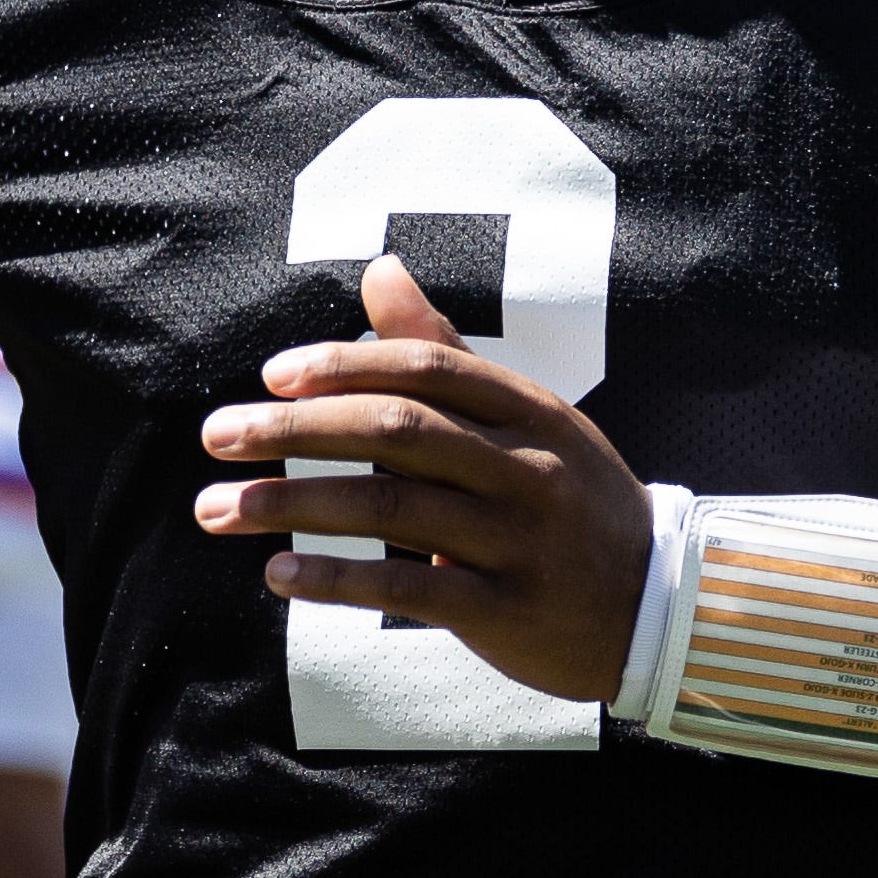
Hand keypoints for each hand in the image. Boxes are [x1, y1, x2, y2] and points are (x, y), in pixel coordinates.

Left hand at [194, 255, 655, 704]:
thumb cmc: (573, 501)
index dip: (345, 364)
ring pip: (390, 508)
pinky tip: (279, 575)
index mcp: (530, 411)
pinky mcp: (506, 609)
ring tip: (219, 509)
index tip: (273, 375)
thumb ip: (447, 350)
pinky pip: (409, 588)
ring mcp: (519, 540)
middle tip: (217, 436)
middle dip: (295, 430)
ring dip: (293, 505)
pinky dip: (337, 579)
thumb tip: (378, 268)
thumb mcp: (529, 418)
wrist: (660, 608)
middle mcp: (526, 468)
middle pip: (396, 431)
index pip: (428, 368)